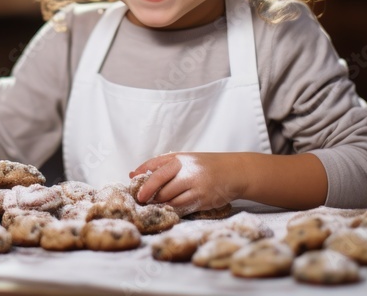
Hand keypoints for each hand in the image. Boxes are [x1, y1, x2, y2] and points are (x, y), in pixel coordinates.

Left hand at [130, 152, 245, 215]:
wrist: (235, 172)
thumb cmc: (206, 166)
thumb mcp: (186, 159)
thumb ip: (162, 166)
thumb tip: (133, 174)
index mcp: (179, 158)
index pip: (153, 166)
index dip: (140, 176)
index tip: (131, 184)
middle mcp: (186, 169)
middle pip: (158, 184)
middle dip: (147, 194)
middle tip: (141, 200)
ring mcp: (194, 185)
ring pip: (168, 198)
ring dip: (161, 202)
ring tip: (158, 203)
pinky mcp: (201, 199)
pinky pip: (181, 207)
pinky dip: (173, 208)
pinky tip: (172, 207)